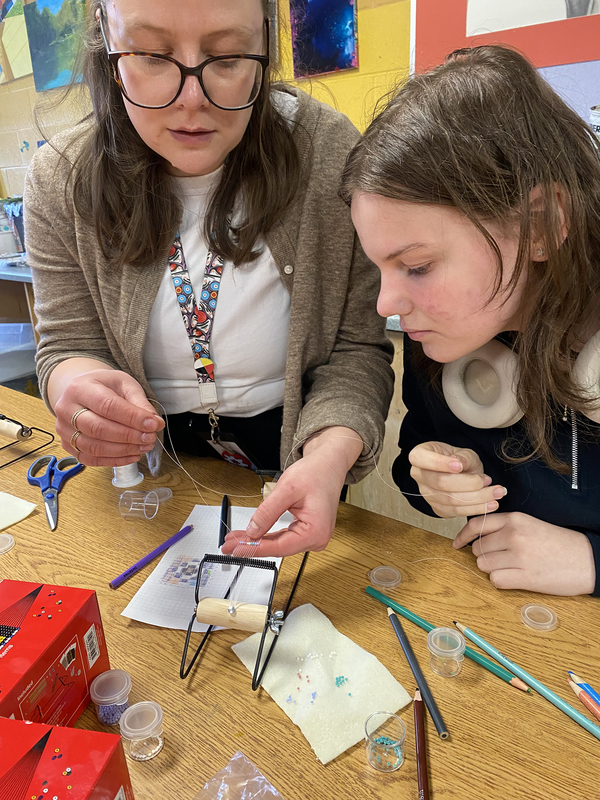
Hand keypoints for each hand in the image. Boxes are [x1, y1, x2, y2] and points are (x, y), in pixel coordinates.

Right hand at [54, 369, 163, 466]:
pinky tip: (132, 455)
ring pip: (94, 447)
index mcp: (80, 388)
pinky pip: (91, 459)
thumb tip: (154, 423)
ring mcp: (64, 429)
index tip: (153, 424)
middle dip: (129, 436)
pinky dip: (114, 460)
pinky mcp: (68, 446)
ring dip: (123, 450)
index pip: (107, 405)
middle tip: (150, 437)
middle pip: (98, 428)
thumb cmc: (103, 386)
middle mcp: (66, 409)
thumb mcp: (124, 384)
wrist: (82, 391)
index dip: (132, 418)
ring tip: (144, 446)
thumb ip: (139, 402)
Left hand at [221, 426, 362, 557]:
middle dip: (252, 545)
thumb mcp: (287, 489)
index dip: (255, 549)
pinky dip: (267, 536)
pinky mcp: (307, 532)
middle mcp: (317, 539)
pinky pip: (284, 538)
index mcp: (316, 531)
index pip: (279, 547)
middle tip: (228, 545)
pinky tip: (251, 535)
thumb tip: (252, 531)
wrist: (327, 465)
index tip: (235, 549)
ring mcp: (313, 537)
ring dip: (257, 541)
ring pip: (279, 544)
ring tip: (235, 539)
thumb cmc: (315, 473)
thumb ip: (268, 512)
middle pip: (278, 547)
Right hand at [408, 441, 506, 517]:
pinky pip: (456, 511)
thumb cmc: (459, 459)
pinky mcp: (438, 508)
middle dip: (468, 484)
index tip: (459, 466)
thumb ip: (463, 457)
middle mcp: (419, 476)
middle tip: (489, 480)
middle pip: (440, 483)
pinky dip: (476, 508)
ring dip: (477, 498)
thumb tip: (459, 464)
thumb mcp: (464, 452)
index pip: (421, 459)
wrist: (460, 472)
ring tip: (497, 492)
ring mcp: (426, 494)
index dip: (439, 463)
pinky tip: (490, 504)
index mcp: (419, 456)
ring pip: (450, 500)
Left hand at [453, 512, 595, 594]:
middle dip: (485, 556)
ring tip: (512, 567)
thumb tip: (476, 537)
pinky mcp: (525, 576)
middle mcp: (513, 535)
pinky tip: (516, 578)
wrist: (587, 560)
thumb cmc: (558, 543)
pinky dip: (502, 582)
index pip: (476, 525)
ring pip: (484, 565)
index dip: (462, 536)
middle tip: (503, 559)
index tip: (457, 544)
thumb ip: (505, 527)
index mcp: (515, 519)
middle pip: (478, 549)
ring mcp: (518, 556)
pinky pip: (496, 580)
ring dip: (493, 569)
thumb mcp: (530, 524)